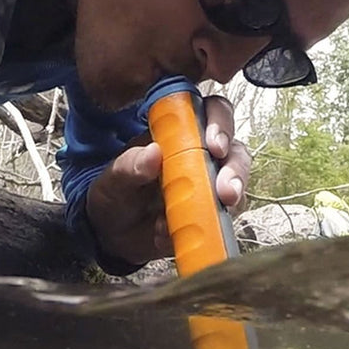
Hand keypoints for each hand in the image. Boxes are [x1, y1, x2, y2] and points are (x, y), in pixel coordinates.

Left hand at [85, 95, 250, 265]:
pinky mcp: (211, 216)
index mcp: (177, 134)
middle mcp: (200, 156)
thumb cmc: (116, 194)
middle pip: (233, 150)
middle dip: (234, 168)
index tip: (214, 144)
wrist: (112, 235)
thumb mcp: (114, 178)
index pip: (209, 113)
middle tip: (226, 190)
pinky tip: (172, 232)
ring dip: (232, 198)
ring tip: (218, 209)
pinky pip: (222, 219)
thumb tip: (153, 153)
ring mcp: (209, 187)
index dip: (219, 122)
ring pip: (236, 184)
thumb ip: (130, 165)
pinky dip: (205, 226)